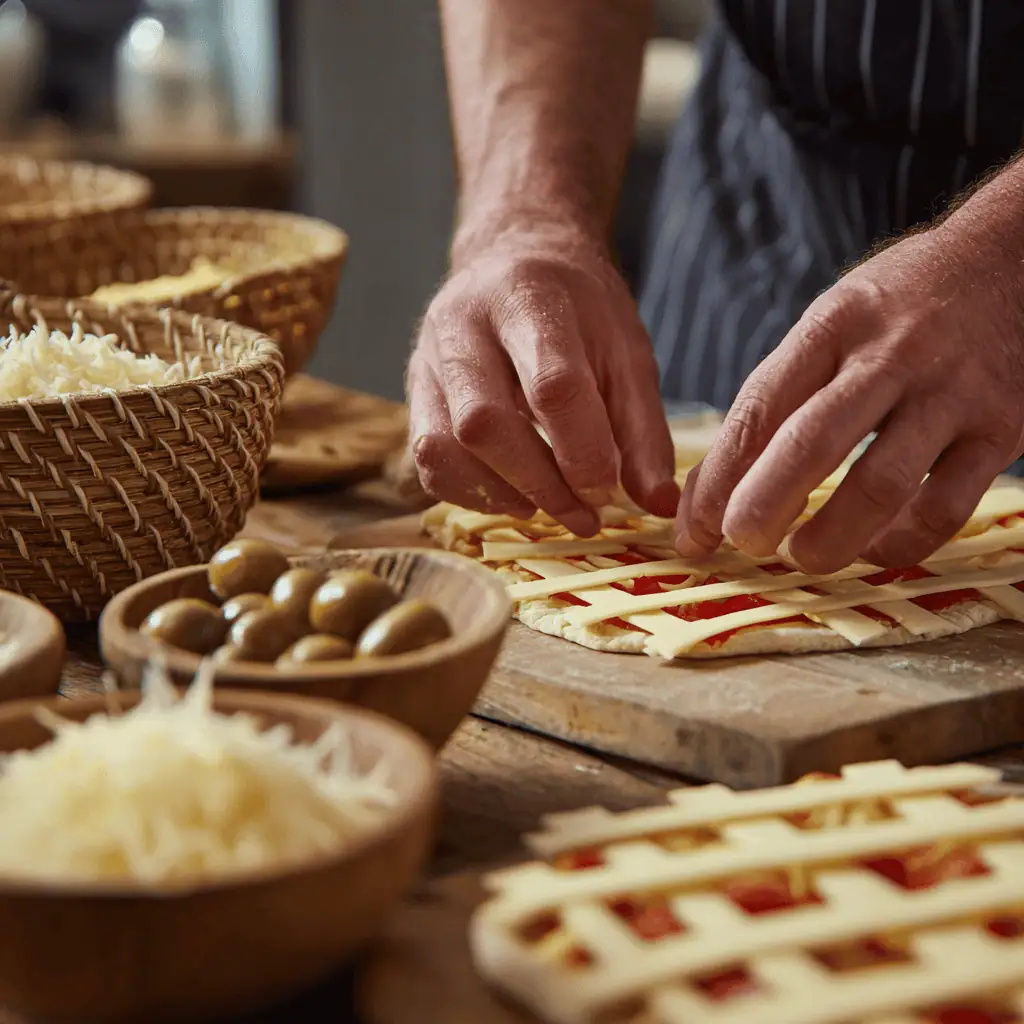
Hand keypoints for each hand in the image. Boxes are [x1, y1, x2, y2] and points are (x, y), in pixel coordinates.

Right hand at [408, 223, 678, 535]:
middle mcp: (463, 323)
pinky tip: (514, 494)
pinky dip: (472, 492)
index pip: (552, 386)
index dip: (583, 452)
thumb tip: (657, 505)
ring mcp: (428, 357)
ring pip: (444, 447)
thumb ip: (643, 430)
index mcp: (529, 297)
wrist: (514, 259)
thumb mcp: (626, 352)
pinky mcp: (413, 390)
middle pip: (484, 423)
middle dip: (540, 484)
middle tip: (584, 515)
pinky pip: (427, 460)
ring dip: (502, 495)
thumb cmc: (578, 309)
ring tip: (549, 507)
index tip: (608, 489)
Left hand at [674, 221, 1023, 572]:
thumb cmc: (899, 306)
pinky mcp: (1001, 430)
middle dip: (760, 509)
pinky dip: (899, 544)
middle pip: (810, 446)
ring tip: (799, 556)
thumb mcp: (831, 323)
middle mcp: (890, 357)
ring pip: (880, 487)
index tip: (693, 529)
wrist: (1016, 259)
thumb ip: (778, 394)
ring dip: (828, 539)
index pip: (758, 410)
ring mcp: (951, 395)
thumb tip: (712, 488)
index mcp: (833, 325)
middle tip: (739, 543)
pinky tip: (871, 551)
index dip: (716, 481)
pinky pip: (945, 509)